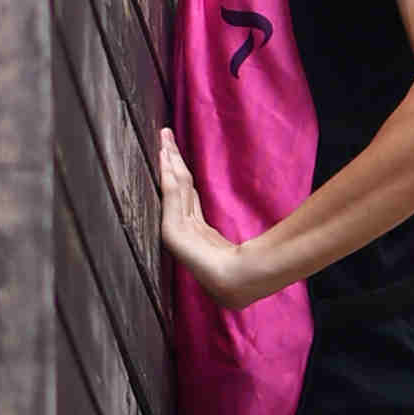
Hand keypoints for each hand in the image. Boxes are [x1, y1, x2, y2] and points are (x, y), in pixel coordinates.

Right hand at [153, 127, 255, 306]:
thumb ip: (230, 228)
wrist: (236, 280)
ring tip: (164, 139)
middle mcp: (181, 227)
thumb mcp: (236, 242)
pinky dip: (167, 174)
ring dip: (168, 161)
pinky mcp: (173, 230)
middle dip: (170, 159)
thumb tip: (250, 223)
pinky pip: (171, 195)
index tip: (172, 149)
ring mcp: (174, 229)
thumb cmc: (240, 266)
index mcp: (194, 230)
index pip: (184, 193)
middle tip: (164, 134)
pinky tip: (165, 157)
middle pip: (176, 184)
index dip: (178, 170)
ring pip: (172, 185)